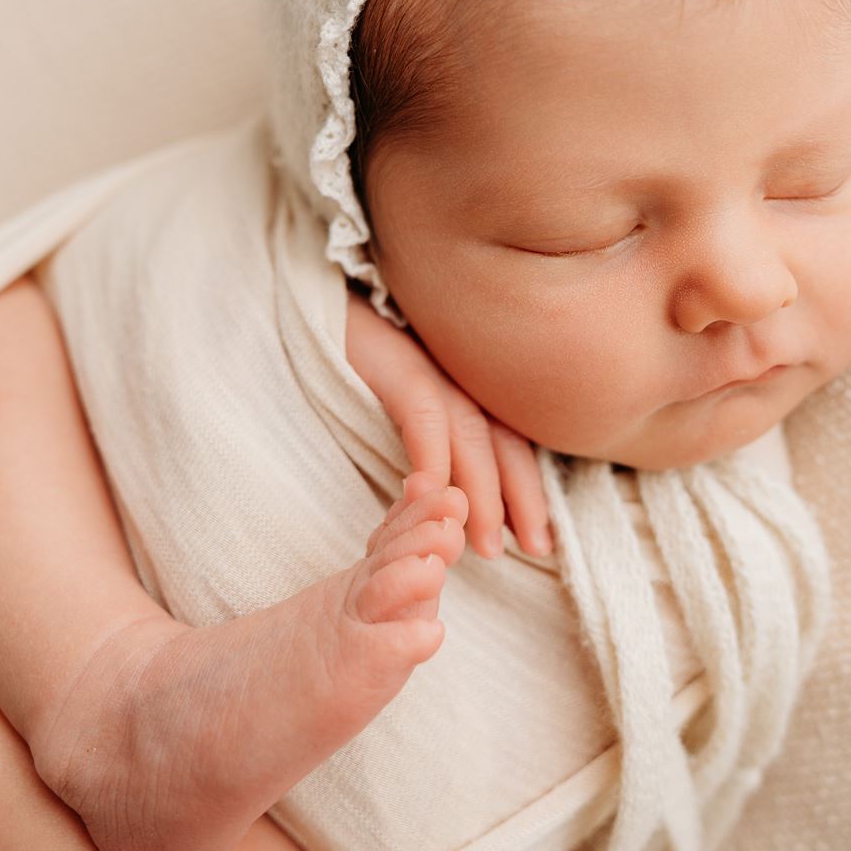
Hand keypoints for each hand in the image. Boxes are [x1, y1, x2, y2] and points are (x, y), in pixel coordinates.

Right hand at [344, 289, 552, 557]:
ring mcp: (428, 365)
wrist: (311, 302)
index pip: (509, 441)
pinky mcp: (392, 360)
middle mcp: (457, 373)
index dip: (528, 490)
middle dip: (523, 497)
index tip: (540, 539)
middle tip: (535, 548)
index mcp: (464, 384)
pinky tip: (427, 494)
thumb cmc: (354, 360)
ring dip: (482, 494)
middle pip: (503, 439)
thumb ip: (436, 431)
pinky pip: (422, 412)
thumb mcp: (405, 395)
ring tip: (487, 545)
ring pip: (470, 434)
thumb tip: (451, 492)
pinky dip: (430, 456)